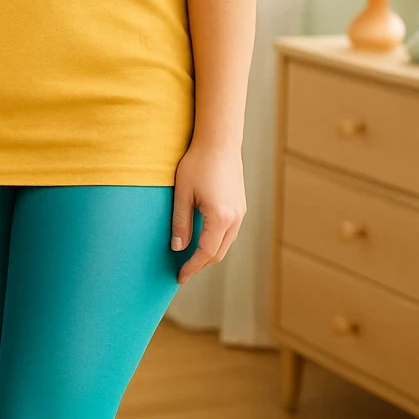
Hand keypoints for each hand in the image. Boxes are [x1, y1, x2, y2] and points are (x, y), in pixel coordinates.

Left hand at [171, 139, 245, 284]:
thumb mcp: (182, 194)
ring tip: (191, 259)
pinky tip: (204, 239)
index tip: (180, 277)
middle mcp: (235, 218)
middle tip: (184, 272)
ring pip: (226, 243)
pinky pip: (230, 232)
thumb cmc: (197, 164)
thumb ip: (180, 223)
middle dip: (201, 265)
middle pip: (219, 252)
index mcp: (220, 217)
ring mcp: (240, 211)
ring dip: (210, 254)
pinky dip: (217, 241)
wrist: (219, 141)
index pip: (206, 252)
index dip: (192, 267)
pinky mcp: (240, 204)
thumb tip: (178, 248)